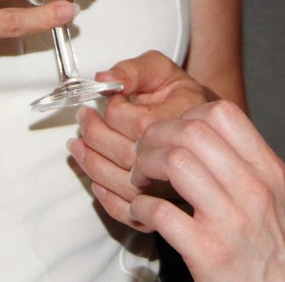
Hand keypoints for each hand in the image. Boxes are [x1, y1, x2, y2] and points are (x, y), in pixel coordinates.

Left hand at [70, 50, 212, 226]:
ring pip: (123, 185)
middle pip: (126, 155)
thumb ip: (134, 70)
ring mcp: (174, 188)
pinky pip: (129, 213)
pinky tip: (96, 180)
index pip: (137, 122)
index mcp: (182, 123)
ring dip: (91, 165)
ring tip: (78, 146)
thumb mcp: (162, 71)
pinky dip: (106, 199)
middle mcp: (181, 160)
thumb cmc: (181, 98)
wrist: (206, 129)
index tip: (110, 100)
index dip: (114, 110)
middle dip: (94, 135)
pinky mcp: (164, 207)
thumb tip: (104, 79)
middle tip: (83, 118)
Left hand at [127, 101, 284, 281]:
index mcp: (268, 169)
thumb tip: (204, 128)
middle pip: (192, 132)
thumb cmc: (274, 244)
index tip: (173, 133)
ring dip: (144, 166)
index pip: (223, 113)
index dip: (187, 115)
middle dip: (156, 137)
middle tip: (144, 153)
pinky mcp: (207, 252)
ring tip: (140, 179)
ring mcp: (230, 221)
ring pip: (175, 163)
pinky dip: (140, 207)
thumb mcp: (275, 192)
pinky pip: (161, 212)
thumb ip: (247, 159)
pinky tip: (142, 211)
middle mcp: (252, 189)